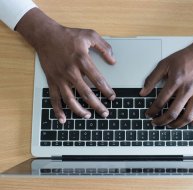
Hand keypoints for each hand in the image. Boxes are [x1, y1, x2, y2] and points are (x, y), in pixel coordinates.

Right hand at [16, 8, 115, 123]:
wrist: (45, 35)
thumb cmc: (69, 35)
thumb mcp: (90, 35)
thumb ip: (104, 47)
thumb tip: (113, 60)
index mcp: (82, 60)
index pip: (98, 79)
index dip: (106, 90)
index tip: (112, 97)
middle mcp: (71, 71)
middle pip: (86, 93)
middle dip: (97, 105)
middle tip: (105, 113)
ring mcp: (60, 78)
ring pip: (70, 99)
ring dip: (79, 110)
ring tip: (88, 116)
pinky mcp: (52, 80)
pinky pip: (54, 98)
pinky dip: (58, 110)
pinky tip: (63, 119)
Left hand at [140, 34, 192, 127]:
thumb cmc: (186, 57)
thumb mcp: (165, 63)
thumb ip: (152, 78)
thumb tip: (143, 92)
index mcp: (175, 81)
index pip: (160, 102)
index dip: (152, 111)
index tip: (148, 114)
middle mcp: (187, 89)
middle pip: (173, 112)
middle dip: (161, 121)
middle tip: (155, 123)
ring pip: (187, 117)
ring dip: (176, 125)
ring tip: (169, 125)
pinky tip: (188, 122)